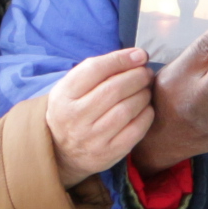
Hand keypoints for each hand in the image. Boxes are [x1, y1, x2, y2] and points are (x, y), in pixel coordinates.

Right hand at [45, 49, 156, 186]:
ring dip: (143, 95)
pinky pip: (135, 130)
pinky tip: (146, 108)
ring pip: (127, 109)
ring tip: (146, 90)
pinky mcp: (108, 153)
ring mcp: (91, 137)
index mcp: (64, 96)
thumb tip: (138, 56)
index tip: (140, 55)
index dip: (122, 59)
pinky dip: (146, 115)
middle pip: (114, 89)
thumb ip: (98, 69)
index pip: (95, 69)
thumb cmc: (74, 110)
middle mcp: (75, 117)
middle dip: (137, 77)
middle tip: (146, 73)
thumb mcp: (72, 88)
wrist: (61, 151)